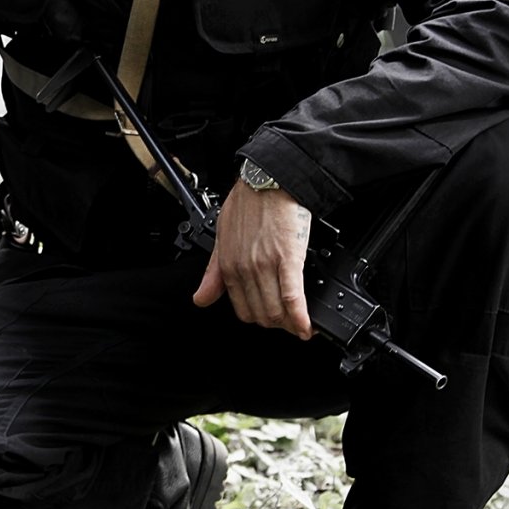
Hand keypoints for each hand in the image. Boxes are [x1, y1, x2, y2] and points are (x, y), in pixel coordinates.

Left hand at [192, 182, 313, 339]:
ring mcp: (267, 266)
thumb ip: (213, 273)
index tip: (270, 320)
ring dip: (290, 324)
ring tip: (300, 325)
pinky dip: (301, 318)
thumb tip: (201, 299)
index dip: (258, 320)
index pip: (242, 309)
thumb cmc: (247, 204)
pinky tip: (307, 327)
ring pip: (276, 311)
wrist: (268, 181)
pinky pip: (293, 298)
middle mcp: (246, 270)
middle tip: (289, 324)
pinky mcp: (289, 260)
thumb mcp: (221, 238)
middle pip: (261, 315)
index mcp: (229, 266)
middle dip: (277, 324)